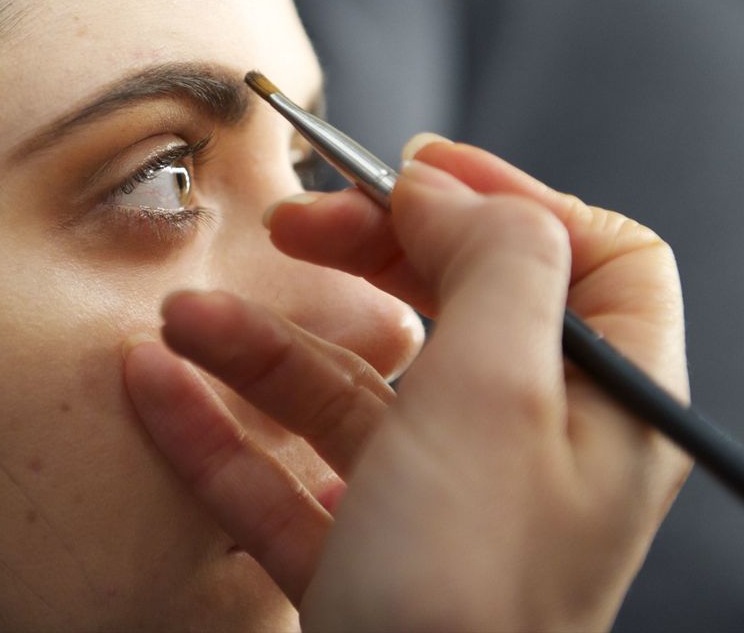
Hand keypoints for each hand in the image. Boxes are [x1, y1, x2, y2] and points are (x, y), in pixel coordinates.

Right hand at [122, 135, 689, 631]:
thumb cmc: (466, 593)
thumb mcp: (497, 395)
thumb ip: (495, 261)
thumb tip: (447, 185)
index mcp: (605, 406)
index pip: (590, 256)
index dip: (506, 197)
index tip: (406, 171)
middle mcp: (529, 452)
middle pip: (452, 309)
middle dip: (361, 256)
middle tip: (291, 222)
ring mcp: (438, 507)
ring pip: (351, 391)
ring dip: (260, 344)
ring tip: (182, 318)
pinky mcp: (362, 558)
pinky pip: (288, 474)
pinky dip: (223, 430)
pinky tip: (157, 388)